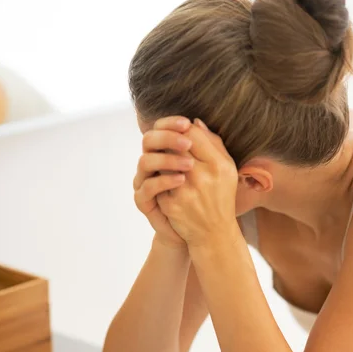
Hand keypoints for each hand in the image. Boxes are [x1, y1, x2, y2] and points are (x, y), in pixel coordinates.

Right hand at [133, 116, 194, 248]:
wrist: (198, 229)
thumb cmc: (203, 196)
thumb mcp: (209, 169)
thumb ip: (205, 146)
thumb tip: (198, 122)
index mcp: (164, 151)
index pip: (160, 129)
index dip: (171, 123)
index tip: (187, 123)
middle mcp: (151, 163)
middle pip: (148, 140)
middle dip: (167, 138)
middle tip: (187, 142)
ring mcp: (144, 181)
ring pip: (144, 161)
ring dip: (167, 160)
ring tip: (189, 165)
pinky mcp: (143, 200)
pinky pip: (147, 187)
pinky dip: (163, 181)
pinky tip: (181, 180)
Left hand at [156, 119, 239, 247]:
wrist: (214, 234)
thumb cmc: (221, 197)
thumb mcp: (227, 170)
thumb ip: (214, 144)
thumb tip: (195, 122)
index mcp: (219, 166)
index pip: (193, 134)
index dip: (183, 129)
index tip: (181, 132)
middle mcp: (202, 177)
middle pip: (176, 145)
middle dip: (170, 142)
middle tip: (170, 143)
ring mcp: (184, 191)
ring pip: (163, 162)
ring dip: (163, 159)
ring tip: (167, 160)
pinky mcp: (170, 204)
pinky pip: (157, 181)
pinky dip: (159, 178)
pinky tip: (163, 180)